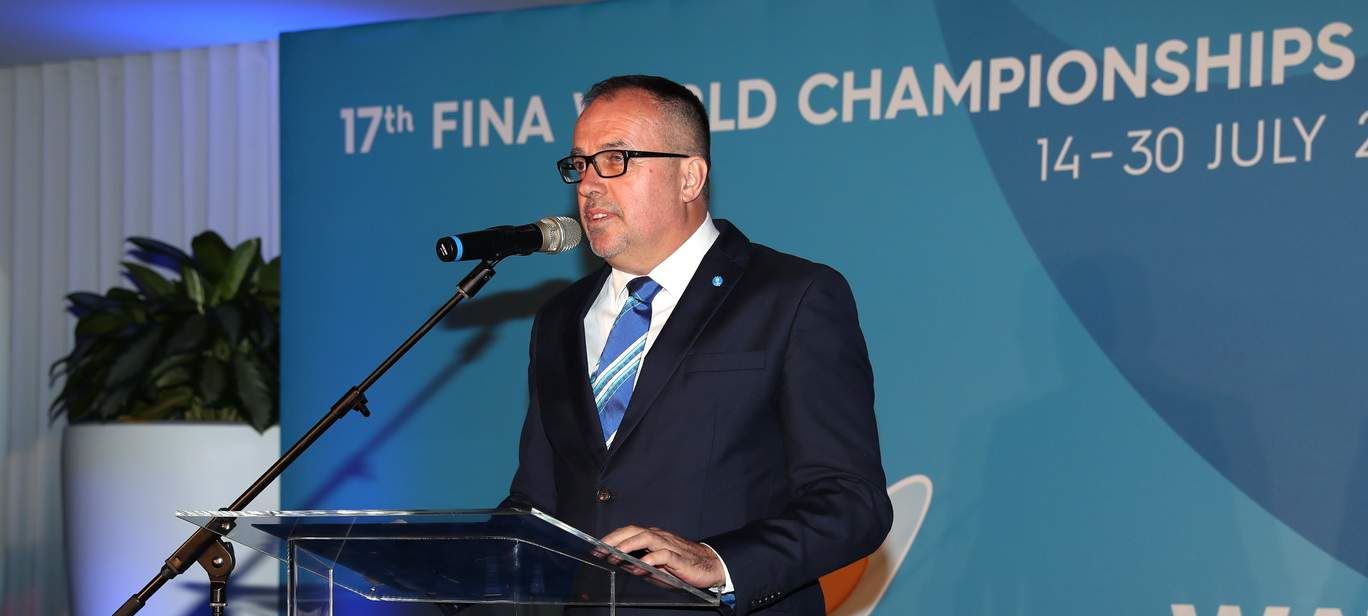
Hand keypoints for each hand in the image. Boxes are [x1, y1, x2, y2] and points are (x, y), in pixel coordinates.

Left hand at [599, 525, 725, 588]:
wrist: (710, 566)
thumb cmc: (682, 566)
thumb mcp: (657, 567)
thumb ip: (640, 563)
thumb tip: (621, 564)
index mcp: (654, 537)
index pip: (629, 532)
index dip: (612, 537)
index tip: (596, 547)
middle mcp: (660, 537)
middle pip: (634, 531)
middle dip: (615, 539)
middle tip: (600, 549)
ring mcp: (669, 545)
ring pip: (646, 537)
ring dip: (628, 545)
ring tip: (614, 554)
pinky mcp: (679, 557)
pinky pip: (663, 555)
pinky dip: (650, 559)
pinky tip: (639, 566)